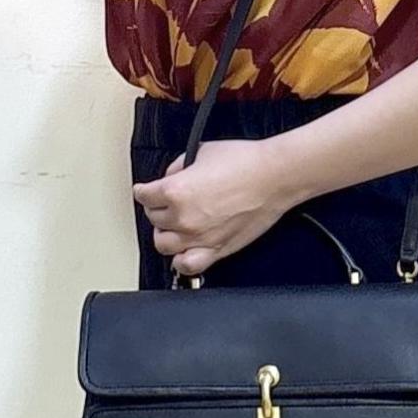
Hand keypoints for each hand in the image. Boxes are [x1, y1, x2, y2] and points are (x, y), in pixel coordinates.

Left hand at [133, 138, 298, 277]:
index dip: (145, 190)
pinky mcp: (215, 250)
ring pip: (164, 244)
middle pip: (153, 219)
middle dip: (157, 208)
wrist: (273, 177)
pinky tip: (184, 251)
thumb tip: (170, 177)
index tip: (146, 190)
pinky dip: (180, 260)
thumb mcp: (201, 152)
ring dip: (165, 233)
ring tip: (172, 226)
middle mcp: (183, 218)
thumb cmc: (244, 163)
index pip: (144, 195)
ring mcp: (198, 238)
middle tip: (165, 203)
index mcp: (175, 191)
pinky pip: (186, 265)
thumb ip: (178, 167)